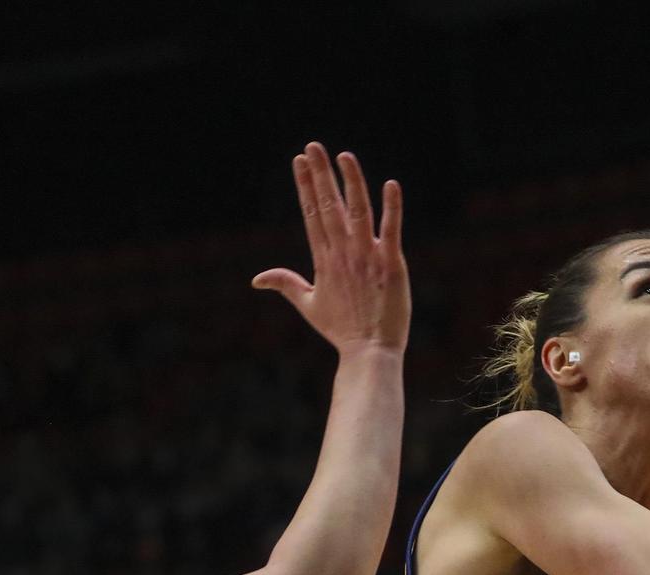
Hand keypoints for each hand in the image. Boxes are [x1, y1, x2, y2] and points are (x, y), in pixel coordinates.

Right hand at [253, 142, 409, 354]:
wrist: (369, 352)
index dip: (306, 186)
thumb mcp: (309, 305)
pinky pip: (391, 230)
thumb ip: (287, 285)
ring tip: (343, 156)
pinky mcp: (391, 264)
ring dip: (351, 182)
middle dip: (321, 175)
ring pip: (357, 212)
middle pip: (329, 207)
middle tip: (314, 146)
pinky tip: (390, 184)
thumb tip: (257, 279)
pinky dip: (392, 208)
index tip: (299, 161)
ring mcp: (367, 257)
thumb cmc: (342, 330)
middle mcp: (343, 253)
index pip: (312, 214)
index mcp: (324, 259)